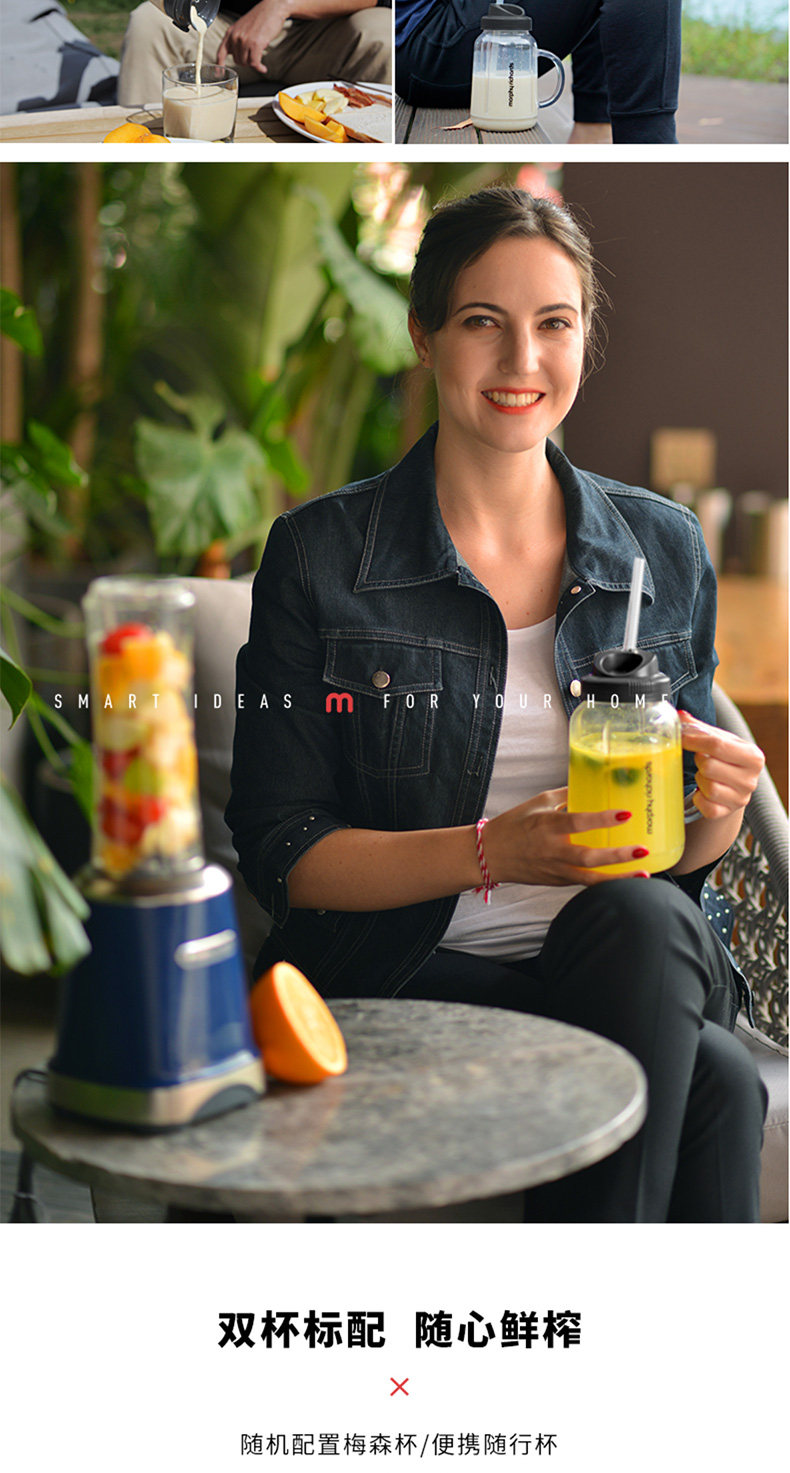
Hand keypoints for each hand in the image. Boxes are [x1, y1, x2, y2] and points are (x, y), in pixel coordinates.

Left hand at [216, 1, 290, 74]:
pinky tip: (263, 68)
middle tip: (253, 60)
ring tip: (259, 62)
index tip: (220, 73)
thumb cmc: (260, 18)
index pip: (221, 52)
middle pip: (237, 61)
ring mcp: (245, 40)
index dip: (220, 65)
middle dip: (246, 62)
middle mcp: (235, 37)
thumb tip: (236, 55)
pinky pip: (255, 63)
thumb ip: (236, 40)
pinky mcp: (255, 44)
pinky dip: (259, 68)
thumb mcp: (242, 28)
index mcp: (230, 33)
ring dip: (253, 64)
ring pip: (246, 63)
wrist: (272, 9)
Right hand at [483, 787, 650, 888]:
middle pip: (589, 857)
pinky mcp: (558, 882)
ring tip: (644, 874)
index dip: (603, 819)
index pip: (578, 822)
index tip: (626, 814)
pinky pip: (585, 883)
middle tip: (642, 850)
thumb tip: (591, 783)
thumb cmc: (513, 825)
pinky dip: (605, 883)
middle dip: (617, 856)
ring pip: (591, 879)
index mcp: (547, 826)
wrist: (490, 855)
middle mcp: (552, 850)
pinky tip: (625, 880)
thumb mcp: (537, 803)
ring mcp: (556, 870)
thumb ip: (566, 795)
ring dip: (618, 878)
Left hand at [678, 711, 763, 819]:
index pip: (717, 745)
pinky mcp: (727, 813)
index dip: (694, 740)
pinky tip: (703, 791)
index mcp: (753, 756)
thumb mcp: (719, 740)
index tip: (681, 737)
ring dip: (699, 779)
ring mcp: (741, 799)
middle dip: (699, 761)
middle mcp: (751, 779)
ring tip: (705, 775)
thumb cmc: (725, 758)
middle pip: (709, 766)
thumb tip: (680, 716)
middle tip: (701, 760)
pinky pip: (704, 806)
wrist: (734, 787)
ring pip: (707, 787)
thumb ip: (700, 727)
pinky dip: (698, 798)